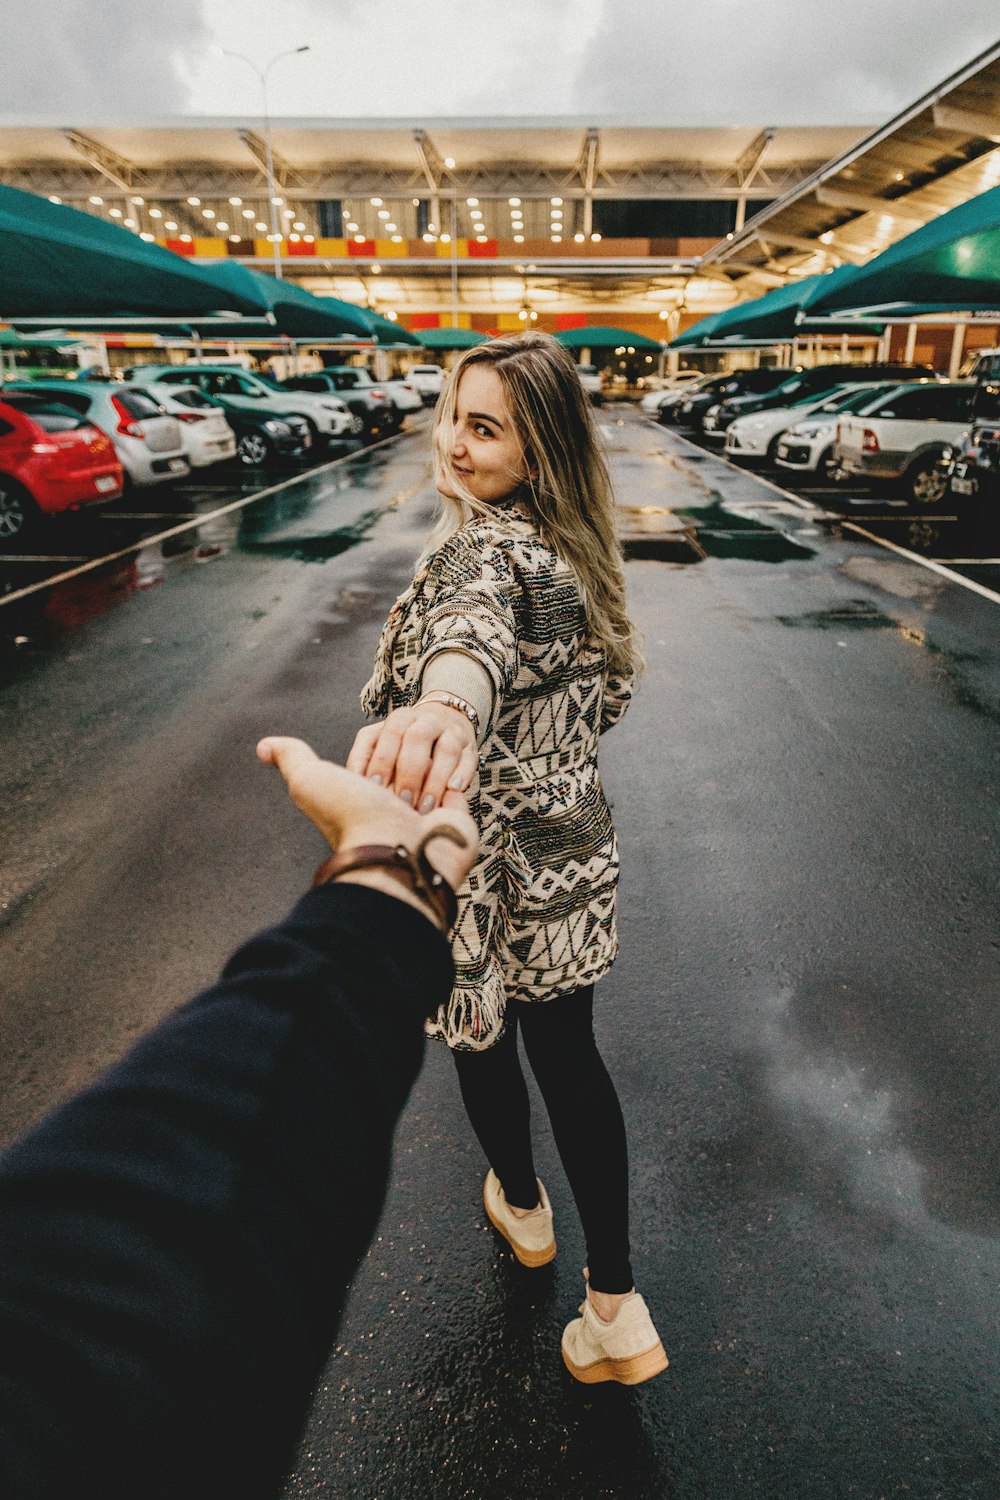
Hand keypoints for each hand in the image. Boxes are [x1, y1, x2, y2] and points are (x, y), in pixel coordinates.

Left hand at [257, 737, 478, 900]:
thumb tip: (264, 747)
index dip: (380, 758)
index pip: (380, 756)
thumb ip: (292, 758)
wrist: (396, 853)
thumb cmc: (351, 819)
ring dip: (431, 777)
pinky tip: (448, 792)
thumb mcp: (310, 780)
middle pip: (411, 760)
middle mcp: (395, 809)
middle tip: (400, 792)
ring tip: (422, 800)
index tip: (373, 778)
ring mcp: (429, 814)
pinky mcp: (458, 817)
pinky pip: (463, 784)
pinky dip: (456, 784)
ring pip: (438, 768)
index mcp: (365, 799)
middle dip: (408, 768)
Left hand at [346, 702, 478, 812]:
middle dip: (409, 773)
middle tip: (402, 802)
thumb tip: (349, 781)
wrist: (445, 721)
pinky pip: (469, 759)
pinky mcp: (470, 747)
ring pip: (446, 749)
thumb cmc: (403, 746)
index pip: (389, 735)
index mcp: (400, 719)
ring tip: (425, 807)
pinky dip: (462, 774)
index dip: (382, 761)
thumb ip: (365, 757)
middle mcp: (426, 720)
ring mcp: (451, 732)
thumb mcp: (380, 743)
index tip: (375, 789)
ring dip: (435, 780)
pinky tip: (454, 792)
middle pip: (418, 739)